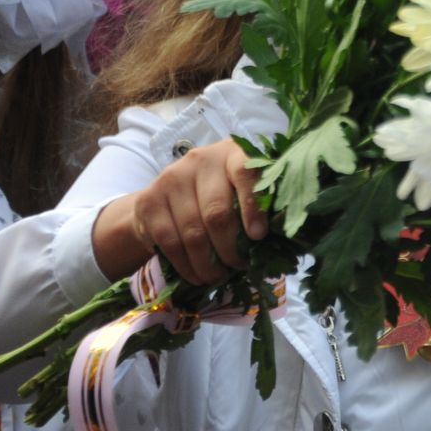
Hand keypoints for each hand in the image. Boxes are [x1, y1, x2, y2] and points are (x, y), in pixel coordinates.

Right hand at [92, 138, 267, 284]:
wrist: (170, 194)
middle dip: (231, 249)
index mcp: (232, 154)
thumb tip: (282, 243)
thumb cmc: (223, 195)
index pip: (245, 173)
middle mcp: (200, 160)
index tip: (259, 237)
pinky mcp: (148, 200)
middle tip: (240, 267)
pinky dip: (186, 265)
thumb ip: (260, 207)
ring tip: (219, 277)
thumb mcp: (243, 192)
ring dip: (208, 264)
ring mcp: (171, 178)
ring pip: (193, 232)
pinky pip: (169, 241)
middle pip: (216, 212)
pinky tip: (198, 276)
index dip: (253, 207)